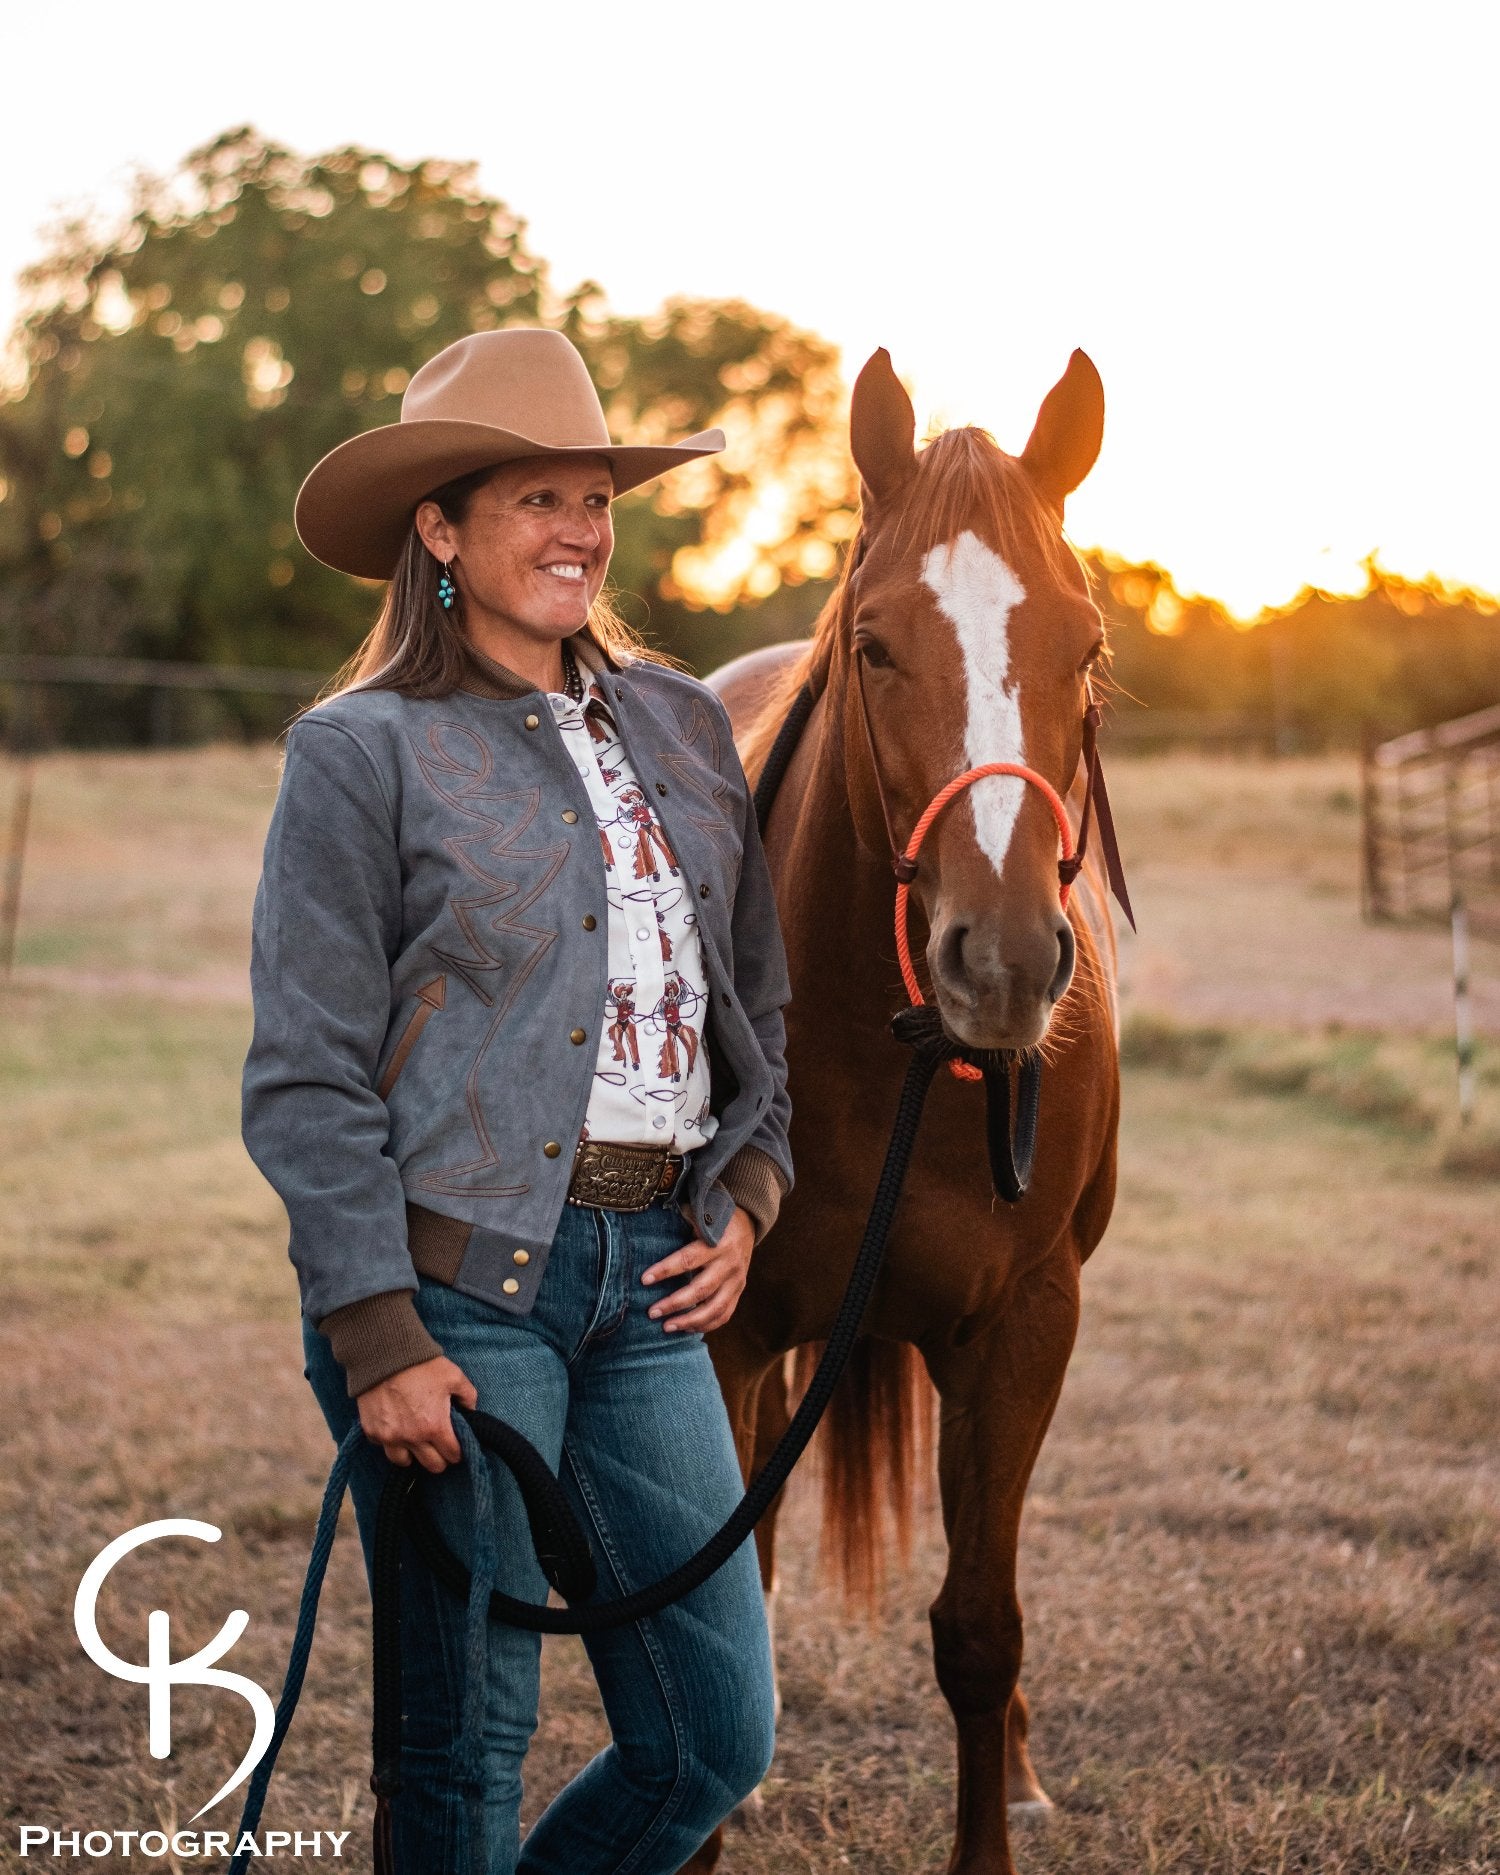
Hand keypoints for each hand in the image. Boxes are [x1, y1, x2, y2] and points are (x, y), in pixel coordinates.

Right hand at [356, 1355, 478, 1471]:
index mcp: (435, 1427)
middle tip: (440, 1447)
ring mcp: (390, 1437)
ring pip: (404, 1462)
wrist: (385, 1354)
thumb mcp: (454, 1376)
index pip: (452, 1455)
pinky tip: (397, 1429)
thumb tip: (471, 1410)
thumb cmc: (422, 1365)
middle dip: (440, 1459)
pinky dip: (391, 1442)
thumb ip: (468, 1396)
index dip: (458, 1452)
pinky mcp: (372, 1431)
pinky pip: (384, 1447)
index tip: (456, 1446)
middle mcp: (412, 1438)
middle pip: (432, 1465)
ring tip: (416, 1443)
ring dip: (413, 1455)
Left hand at [640, 1205, 754, 1333]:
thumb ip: (680, 1222)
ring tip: (666, 1327)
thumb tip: (650, 1232)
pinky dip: (706, 1326)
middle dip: (674, 1304)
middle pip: (700, 1290)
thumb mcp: (700, 1215)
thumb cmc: (713, 1220)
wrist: (746, 1225)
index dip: (665, 1270)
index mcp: (717, 1243)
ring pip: (714, 1308)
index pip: (688, 1260)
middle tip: (651, 1312)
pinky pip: (724, 1315)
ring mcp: (737, 1281)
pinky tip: (686, 1329)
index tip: (644, 1279)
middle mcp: (729, 1264)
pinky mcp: (739, 1292)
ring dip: (689, 1321)